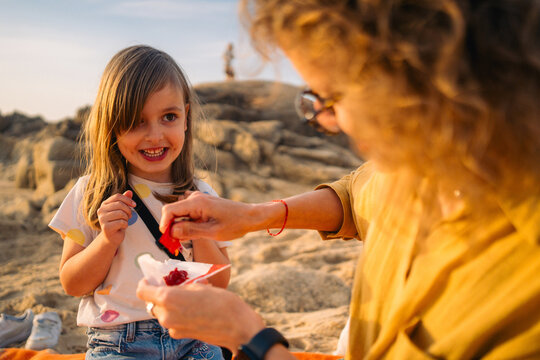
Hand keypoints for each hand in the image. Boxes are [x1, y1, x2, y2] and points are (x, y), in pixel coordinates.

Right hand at [97, 190, 135, 245]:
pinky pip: (121, 222)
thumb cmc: (118, 222)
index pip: (117, 196)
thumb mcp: (122, 210)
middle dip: (128, 210)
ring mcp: (102, 219)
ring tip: (124, 221)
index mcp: (104, 204)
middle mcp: (101, 210)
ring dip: (126, 218)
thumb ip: (125, 200)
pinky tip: (122, 227)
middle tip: (129, 216)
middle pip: (120, 204)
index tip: (135, 205)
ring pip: (121, 213)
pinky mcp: (105, 227)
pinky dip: (125, 224)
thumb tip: (130, 192)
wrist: (113, 237)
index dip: (128, 199)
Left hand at [136, 279, 264, 351]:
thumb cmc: (222, 303)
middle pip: (153, 302)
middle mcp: (166, 315)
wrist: (237, 327)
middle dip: (161, 294)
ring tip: (188, 297)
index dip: (145, 283)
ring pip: (163, 312)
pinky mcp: (180, 335)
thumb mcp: (201, 285)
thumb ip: (183, 286)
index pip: (143, 291)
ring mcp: (172, 327)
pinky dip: (178, 314)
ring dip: (170, 304)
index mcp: (168, 299)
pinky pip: (172, 321)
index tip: (151, 279)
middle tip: (175, 286)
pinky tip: (194, 309)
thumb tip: (176, 285)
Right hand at [160, 191, 259, 240]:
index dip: (164, 224)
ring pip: (179, 212)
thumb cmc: (235, 224)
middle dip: (170, 226)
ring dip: (179, 225)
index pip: (169, 210)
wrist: (250, 216)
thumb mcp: (212, 232)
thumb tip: (171, 231)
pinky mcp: (202, 204)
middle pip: (173, 211)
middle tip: (175, 242)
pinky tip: (193, 232)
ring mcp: (199, 199)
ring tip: (186, 239)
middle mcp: (195, 198)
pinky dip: (186, 222)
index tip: (166, 238)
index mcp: (197, 202)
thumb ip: (190, 231)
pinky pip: (187, 212)